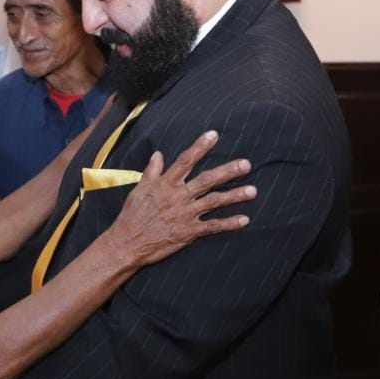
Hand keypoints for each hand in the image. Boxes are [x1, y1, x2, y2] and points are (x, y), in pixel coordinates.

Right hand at [107, 131, 254, 266]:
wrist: (127, 243)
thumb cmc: (131, 216)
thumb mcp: (139, 189)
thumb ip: (152, 171)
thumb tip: (158, 154)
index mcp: (166, 184)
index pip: (185, 160)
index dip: (200, 147)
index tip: (214, 135)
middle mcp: (178, 197)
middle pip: (207, 180)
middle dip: (228, 171)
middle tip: (246, 164)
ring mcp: (185, 215)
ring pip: (214, 202)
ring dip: (235, 196)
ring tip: (252, 191)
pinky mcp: (188, 233)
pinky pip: (213, 227)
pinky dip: (229, 223)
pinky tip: (244, 219)